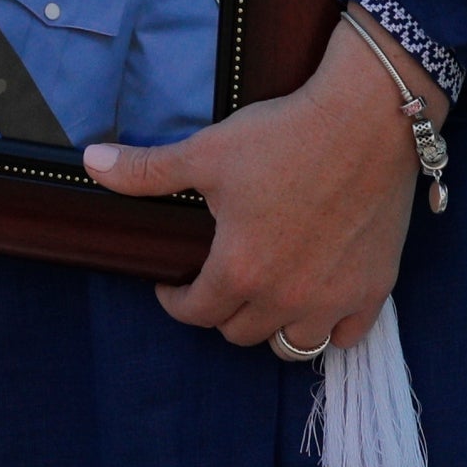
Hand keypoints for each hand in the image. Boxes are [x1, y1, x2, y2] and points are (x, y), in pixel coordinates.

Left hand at [84, 19, 437, 351]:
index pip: (196, 313)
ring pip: (293, 345)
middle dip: (220, 313)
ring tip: (261, 300)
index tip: (171, 284)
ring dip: (272, 328)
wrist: (366, 121)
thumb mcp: (203, 153)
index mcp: (241, 269)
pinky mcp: (376, 287)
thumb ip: (145, 171)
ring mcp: (336, 297)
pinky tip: (315, 304)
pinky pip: (347, 336)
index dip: (175, 301)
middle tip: (215, 285)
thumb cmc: (283, 137)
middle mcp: (288, 296)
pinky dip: (329, 329)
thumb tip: (90, 162)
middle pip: (240, 333)